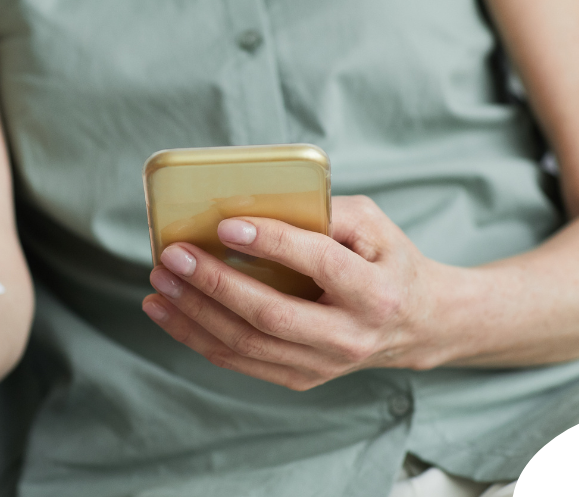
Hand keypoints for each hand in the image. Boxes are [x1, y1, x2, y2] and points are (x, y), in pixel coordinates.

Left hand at [143, 195, 460, 390]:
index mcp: (375, 292)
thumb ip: (325, 210)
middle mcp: (350, 336)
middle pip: (270, 314)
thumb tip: (258, 201)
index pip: (318, 264)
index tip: (226, 224)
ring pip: (247, 344)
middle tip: (173, 255)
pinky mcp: (301, 378)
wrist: (419, 325)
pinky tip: (168, 311)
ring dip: (194, 314)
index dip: (271, 243)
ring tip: (160, 282)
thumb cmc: (387, 262)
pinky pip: (240, 361)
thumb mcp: (374, 225)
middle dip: (214, 284)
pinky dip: (197, 336)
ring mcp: (324, 364)